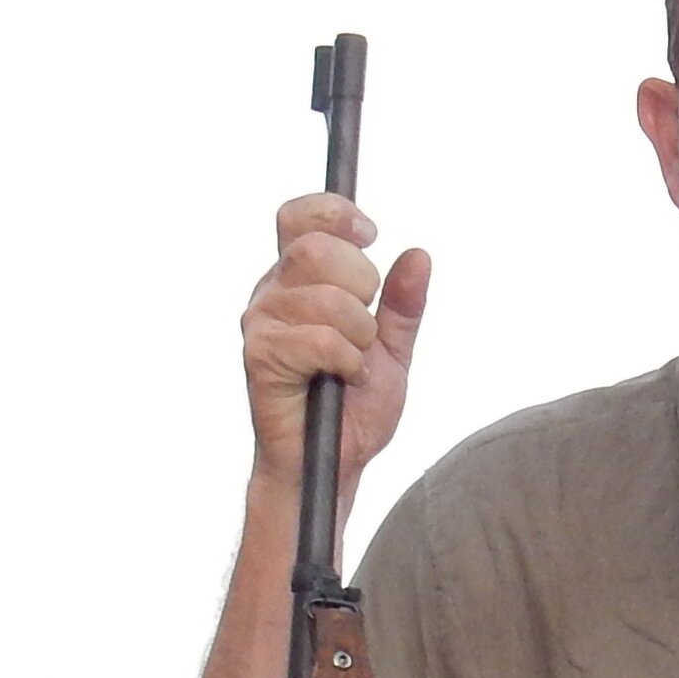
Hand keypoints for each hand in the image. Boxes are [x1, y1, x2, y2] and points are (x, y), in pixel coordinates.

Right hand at [241, 194, 433, 503]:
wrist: (333, 464)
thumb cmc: (353, 408)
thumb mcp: (392, 351)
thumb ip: (403, 306)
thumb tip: (419, 254)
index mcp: (299, 280)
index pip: (298, 217)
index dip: (333, 213)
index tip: (371, 234)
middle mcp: (272, 293)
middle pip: (315, 248)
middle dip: (361, 284)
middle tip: (367, 327)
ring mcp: (261, 324)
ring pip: (323, 297)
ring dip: (359, 333)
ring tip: (356, 362)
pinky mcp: (259, 357)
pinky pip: (317, 339)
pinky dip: (346, 360)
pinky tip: (344, 378)